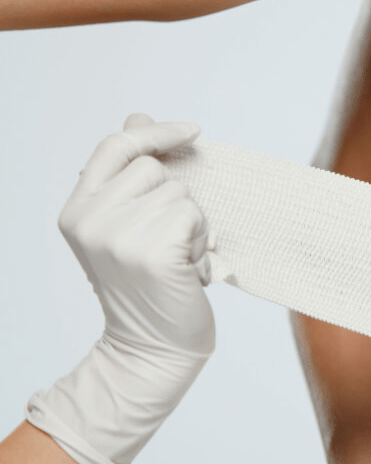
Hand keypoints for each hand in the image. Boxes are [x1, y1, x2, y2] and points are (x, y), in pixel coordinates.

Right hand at [25, 113, 215, 463]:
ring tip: (175, 259)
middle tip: (166, 243)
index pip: (116, 146)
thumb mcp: (130, 225)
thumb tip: (138, 116)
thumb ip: (132, 173)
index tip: (191, 130)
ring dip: (192, 224)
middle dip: (177, 200)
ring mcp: (118, 235)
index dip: (155, 133)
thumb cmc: (149, 285)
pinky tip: (185, 270)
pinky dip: (201, 241)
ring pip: (181, 193)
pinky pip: (194, 216)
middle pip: (157, 169)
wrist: (152, 347)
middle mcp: (89, 219)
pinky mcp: (151, 251)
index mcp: (77, 210)